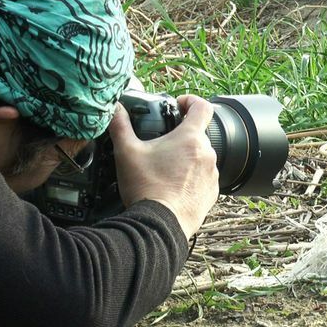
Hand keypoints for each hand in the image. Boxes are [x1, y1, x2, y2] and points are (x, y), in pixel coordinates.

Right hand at [108, 95, 218, 237]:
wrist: (161, 225)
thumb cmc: (147, 188)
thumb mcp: (127, 153)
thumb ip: (120, 126)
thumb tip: (115, 108)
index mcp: (190, 139)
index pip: (202, 107)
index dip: (190, 101)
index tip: (179, 105)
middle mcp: (207, 154)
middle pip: (199, 134)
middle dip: (182, 135)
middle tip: (162, 143)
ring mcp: (212, 175)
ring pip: (201, 157)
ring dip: (187, 158)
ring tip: (166, 168)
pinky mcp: (212, 193)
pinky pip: (204, 178)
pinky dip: (191, 177)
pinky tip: (173, 185)